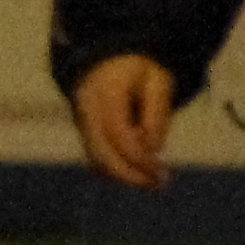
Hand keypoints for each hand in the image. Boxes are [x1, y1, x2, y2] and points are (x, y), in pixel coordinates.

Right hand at [71, 54, 175, 189]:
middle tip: (158, 183)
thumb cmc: (139, 71)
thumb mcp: (158, 82)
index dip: (140, 157)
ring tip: (152, 181)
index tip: (162, 170)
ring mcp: (81, 123)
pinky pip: (95, 159)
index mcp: (107, 92)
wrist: (106, 60)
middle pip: (102, 153)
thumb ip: (157, 115)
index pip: (119, 134)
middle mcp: (88, 110)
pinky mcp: (83, 134)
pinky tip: (137, 172)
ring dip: (123, 177)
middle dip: (130, 175)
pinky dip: (115, 171)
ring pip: (96, 161)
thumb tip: (153, 151)